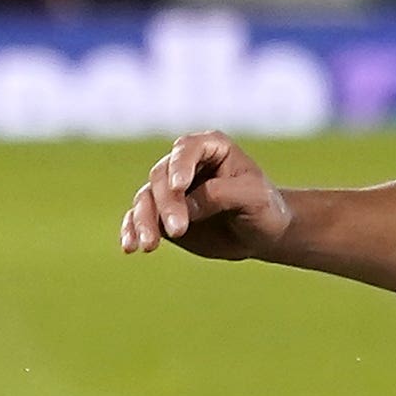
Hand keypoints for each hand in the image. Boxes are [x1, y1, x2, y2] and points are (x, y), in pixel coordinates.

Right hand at [118, 131, 292, 259]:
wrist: (263, 233)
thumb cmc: (265, 208)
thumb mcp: (254, 198)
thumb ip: (220, 195)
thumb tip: (185, 207)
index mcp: (212, 147)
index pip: (187, 149)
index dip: (180, 165)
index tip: (179, 186)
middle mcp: (186, 164)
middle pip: (162, 177)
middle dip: (166, 204)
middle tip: (178, 230)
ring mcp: (171, 189)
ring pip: (146, 198)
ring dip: (143, 221)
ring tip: (148, 246)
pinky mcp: (161, 214)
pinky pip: (139, 218)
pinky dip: (132, 230)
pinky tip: (130, 247)